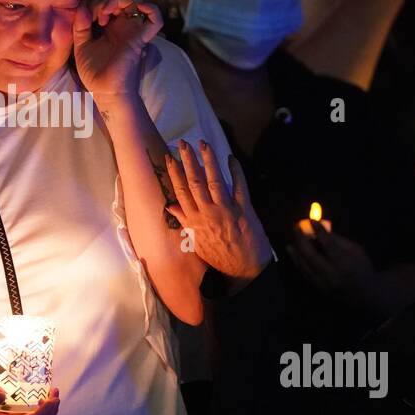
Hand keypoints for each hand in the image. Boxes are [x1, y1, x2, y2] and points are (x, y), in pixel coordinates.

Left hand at [72, 0, 162, 100]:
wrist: (104, 90)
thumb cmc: (94, 71)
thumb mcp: (80, 45)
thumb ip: (80, 27)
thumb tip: (83, 8)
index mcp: (110, 27)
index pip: (108, 3)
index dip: (97, 3)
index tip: (87, 18)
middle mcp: (123, 27)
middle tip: (99, 15)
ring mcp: (133, 31)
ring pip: (138, 2)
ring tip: (108, 12)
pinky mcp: (140, 38)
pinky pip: (156, 19)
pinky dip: (150, 9)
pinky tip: (132, 11)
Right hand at [164, 140, 271, 279]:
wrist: (244, 272)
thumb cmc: (220, 257)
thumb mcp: (196, 242)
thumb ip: (185, 222)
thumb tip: (171, 207)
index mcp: (194, 221)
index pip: (181, 192)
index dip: (174, 173)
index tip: (169, 157)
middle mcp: (207, 214)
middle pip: (195, 182)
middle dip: (188, 160)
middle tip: (182, 143)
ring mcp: (226, 211)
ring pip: (214, 180)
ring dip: (208, 160)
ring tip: (202, 143)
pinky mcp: (244, 210)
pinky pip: (239, 186)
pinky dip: (235, 171)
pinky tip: (231, 158)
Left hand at [286, 222, 377, 302]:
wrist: (365, 293)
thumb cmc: (362, 268)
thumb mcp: (356, 251)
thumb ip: (338, 240)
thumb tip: (320, 229)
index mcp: (346, 264)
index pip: (329, 245)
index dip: (319, 232)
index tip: (312, 220)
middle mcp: (332, 275)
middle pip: (311, 256)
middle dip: (302, 239)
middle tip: (296, 227)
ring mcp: (324, 284)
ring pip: (304, 265)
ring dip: (296, 249)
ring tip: (293, 236)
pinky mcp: (318, 288)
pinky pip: (304, 272)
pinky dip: (297, 260)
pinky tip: (292, 250)